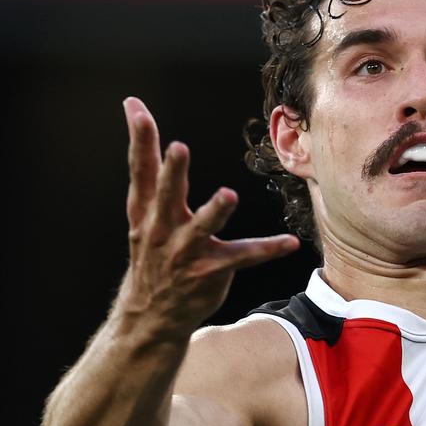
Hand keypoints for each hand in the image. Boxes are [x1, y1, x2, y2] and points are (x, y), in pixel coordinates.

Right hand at [117, 97, 297, 339]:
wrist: (149, 316)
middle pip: (166, 195)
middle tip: (179, 148)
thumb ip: (149, 171)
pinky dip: (267, 249)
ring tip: (228, 194)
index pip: (140, 169)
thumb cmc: (152, 254)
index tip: (135, 109)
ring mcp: (185, 252)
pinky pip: (244, 256)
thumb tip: (135, 114)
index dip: (139, 139)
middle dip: (173, 173)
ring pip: (202, 227)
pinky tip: (290, 243)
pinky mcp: (210, 271)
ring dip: (214, 211)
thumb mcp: (141, 216)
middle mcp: (162, 229)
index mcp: (145, 212)